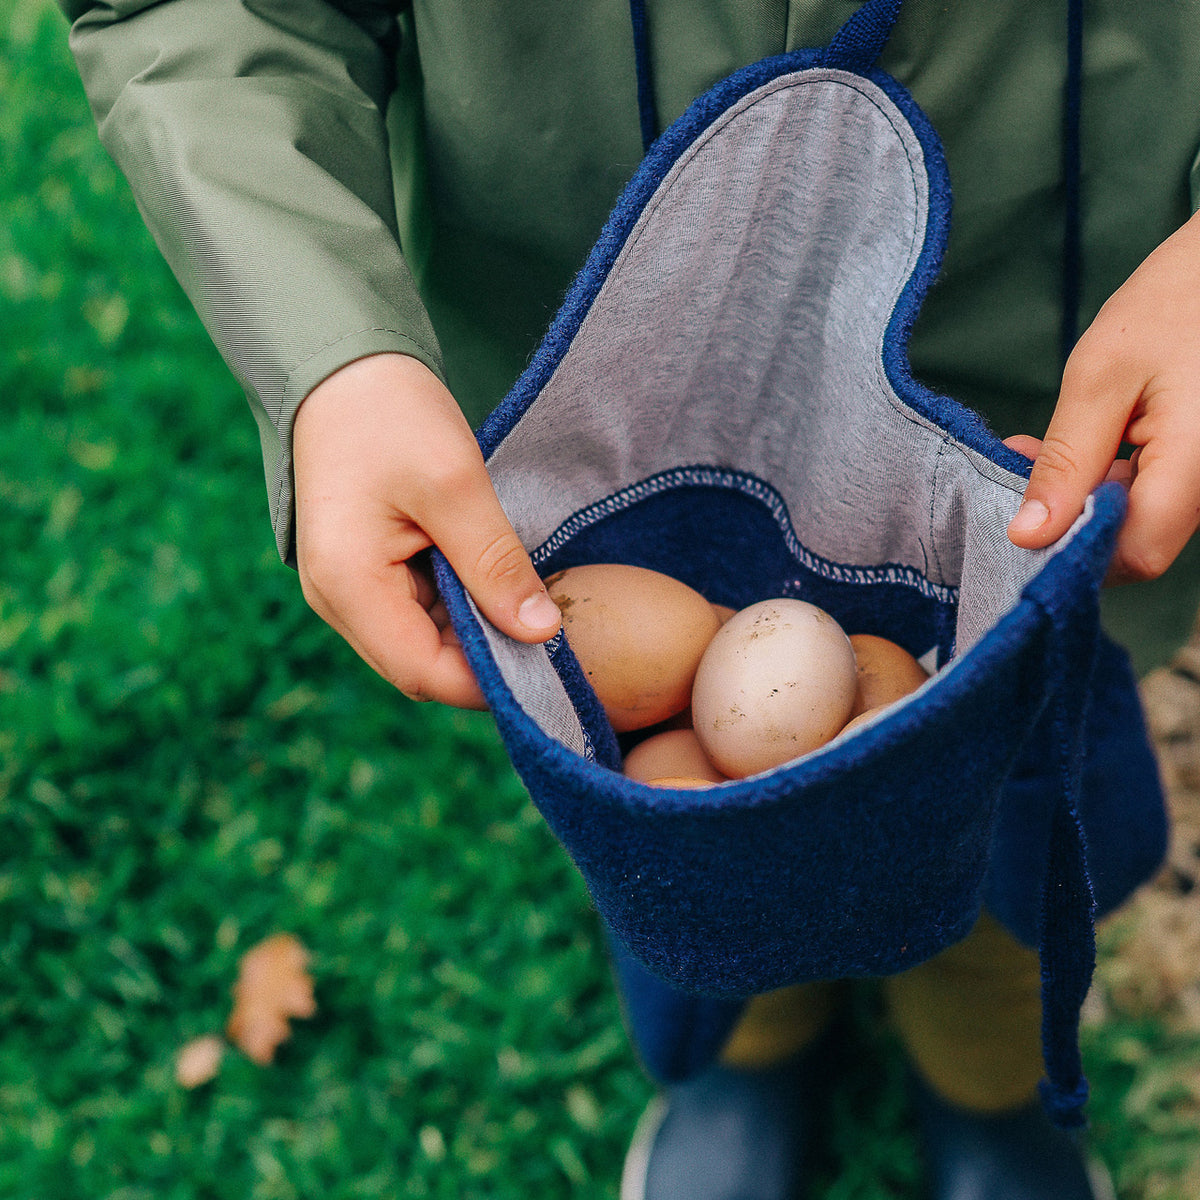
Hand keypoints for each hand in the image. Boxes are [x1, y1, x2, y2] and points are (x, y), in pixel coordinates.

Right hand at [291, 353, 560, 707]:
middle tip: (551, 636)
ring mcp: (348, 590)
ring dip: (475, 634)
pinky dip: (461, 610)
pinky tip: (500, 587)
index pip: (422, 672)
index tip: (548, 666)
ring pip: (422, 643)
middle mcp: (337, 601)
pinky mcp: (365, 575)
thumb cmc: (391, 415)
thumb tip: (541, 633)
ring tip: (531, 607)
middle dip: (484, 662)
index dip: (485, 682)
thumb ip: (496, 565)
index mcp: (347, 585)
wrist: (344, 369)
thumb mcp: (455, 486)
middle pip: (420, 666)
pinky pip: (418, 614)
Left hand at [1006, 209, 1199, 582]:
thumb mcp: (1101, 375)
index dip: (1074, 549)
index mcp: (1199, 460)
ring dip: (1082, 495)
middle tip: (1016, 461)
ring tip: (1034, 446)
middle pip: (1137, 541)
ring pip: (1141, 519)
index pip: (1137, 553)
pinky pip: (1153, 492)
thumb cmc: (1175, 301)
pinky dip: (1108, 478)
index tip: (1020, 517)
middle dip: (1067, 516)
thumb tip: (1028, 535)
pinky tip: (1080, 440)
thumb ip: (1065, 461)